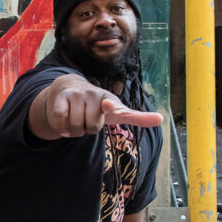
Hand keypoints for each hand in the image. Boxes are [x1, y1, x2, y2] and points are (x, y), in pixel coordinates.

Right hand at [45, 76, 162, 137]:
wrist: (67, 89)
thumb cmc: (96, 105)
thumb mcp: (116, 111)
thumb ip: (137, 116)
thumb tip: (161, 118)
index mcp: (109, 99)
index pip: (112, 105)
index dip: (111, 106)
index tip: (108, 105)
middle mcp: (93, 94)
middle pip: (91, 128)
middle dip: (87, 130)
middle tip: (86, 121)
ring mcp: (76, 95)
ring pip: (75, 128)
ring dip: (73, 131)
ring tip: (75, 121)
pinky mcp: (60, 98)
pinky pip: (60, 122)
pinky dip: (61, 127)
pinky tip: (63, 121)